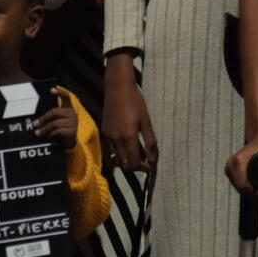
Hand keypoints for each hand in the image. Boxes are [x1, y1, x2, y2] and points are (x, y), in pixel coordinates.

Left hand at [34, 87, 77, 148]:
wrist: (73, 143)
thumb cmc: (63, 130)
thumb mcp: (59, 122)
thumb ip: (53, 118)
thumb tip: (37, 119)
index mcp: (69, 108)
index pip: (66, 97)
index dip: (59, 92)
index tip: (51, 90)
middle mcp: (73, 113)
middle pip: (55, 112)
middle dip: (43, 118)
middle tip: (35, 124)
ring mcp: (74, 122)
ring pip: (55, 123)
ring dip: (45, 129)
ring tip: (38, 133)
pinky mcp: (73, 131)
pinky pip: (58, 131)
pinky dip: (51, 134)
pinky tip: (48, 137)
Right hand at [102, 53, 157, 171]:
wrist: (117, 88)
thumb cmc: (135, 102)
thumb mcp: (146, 121)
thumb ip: (150, 141)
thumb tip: (153, 159)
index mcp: (128, 137)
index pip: (134, 163)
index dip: (144, 168)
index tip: (152, 166)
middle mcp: (116, 140)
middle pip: (124, 165)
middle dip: (136, 167)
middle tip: (146, 162)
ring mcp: (108, 137)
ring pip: (117, 158)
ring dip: (128, 160)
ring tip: (139, 153)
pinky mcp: (104, 132)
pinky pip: (111, 149)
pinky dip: (120, 153)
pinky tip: (129, 145)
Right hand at [225, 139, 257, 198]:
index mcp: (240, 161)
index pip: (242, 185)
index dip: (253, 193)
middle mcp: (232, 163)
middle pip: (239, 187)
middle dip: (250, 193)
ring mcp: (229, 166)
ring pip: (236, 186)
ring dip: (246, 190)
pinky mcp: (229, 168)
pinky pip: (235, 182)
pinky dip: (243, 186)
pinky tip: (252, 185)